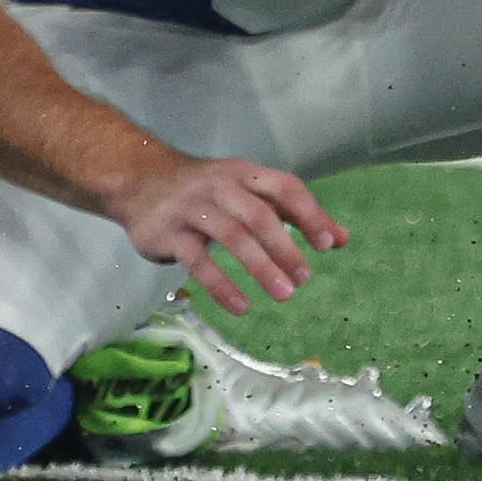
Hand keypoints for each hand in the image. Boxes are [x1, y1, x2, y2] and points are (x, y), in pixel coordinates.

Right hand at [113, 152, 343, 315]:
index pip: (285, 188)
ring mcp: (193, 209)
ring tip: (284, 295)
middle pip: (259, 215)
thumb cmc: (207, 191)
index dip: (309, 214)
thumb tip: (342, 239)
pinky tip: (241, 307)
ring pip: (232, 237)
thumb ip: (293, 213)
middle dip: (286, 248)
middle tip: (304, 278)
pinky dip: (221, 285)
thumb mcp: (249, 192)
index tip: (329, 244)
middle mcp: (221, 186)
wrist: (139, 181)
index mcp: (246, 174)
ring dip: (261, 267)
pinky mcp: (170, 235)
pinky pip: (198, 261)